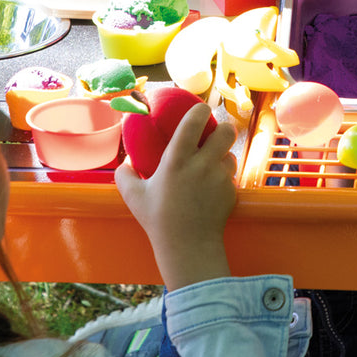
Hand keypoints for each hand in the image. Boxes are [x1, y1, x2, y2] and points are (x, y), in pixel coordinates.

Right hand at [115, 104, 237, 288]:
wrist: (188, 246)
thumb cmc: (158, 219)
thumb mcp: (133, 196)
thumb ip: (125, 175)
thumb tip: (126, 162)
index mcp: (177, 160)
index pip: (194, 121)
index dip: (200, 110)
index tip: (200, 110)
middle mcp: (202, 164)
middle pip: (226, 131)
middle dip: (224, 128)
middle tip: (215, 134)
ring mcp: (220, 177)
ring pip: (231, 154)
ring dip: (223, 155)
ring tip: (212, 164)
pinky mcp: (231, 191)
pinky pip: (232, 175)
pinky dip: (225, 176)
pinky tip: (213, 187)